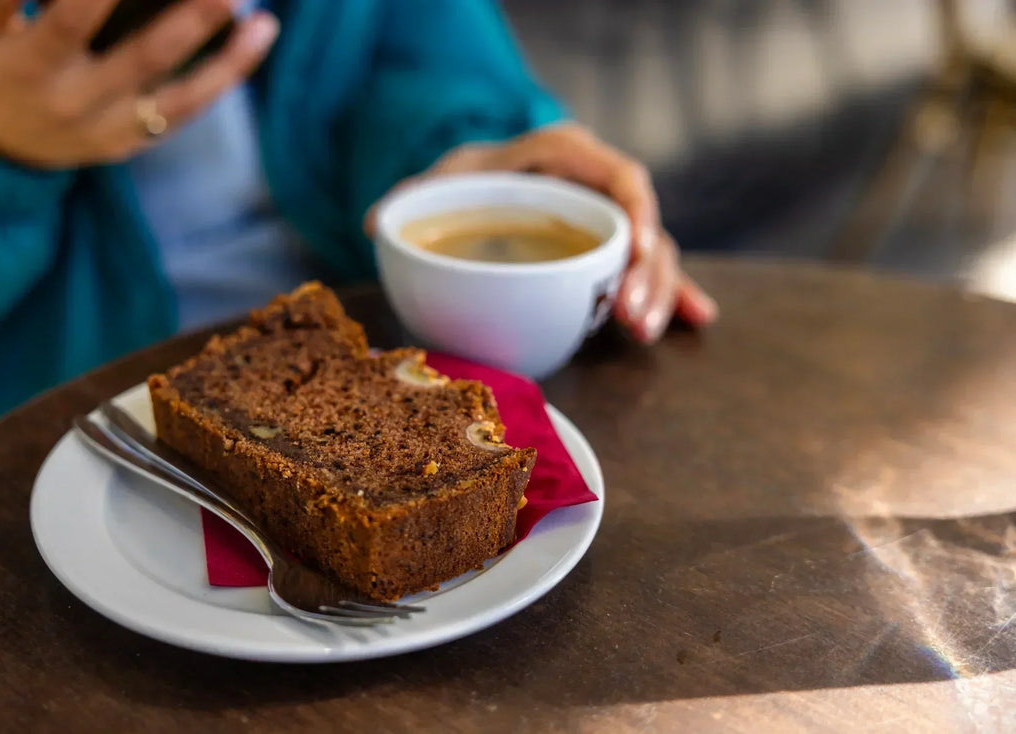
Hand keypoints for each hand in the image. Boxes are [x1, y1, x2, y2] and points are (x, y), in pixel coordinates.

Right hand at [0, 0, 278, 168]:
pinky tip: (256, 40)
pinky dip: (224, 77)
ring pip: (180, 95)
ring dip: (228, 58)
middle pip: (143, 56)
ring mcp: (111, 130)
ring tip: (263, 19)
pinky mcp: (134, 141)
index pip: (73, 20)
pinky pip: (186, 111)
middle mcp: (76, 105)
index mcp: (30, 67)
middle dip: (190, 18)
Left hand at [367, 123, 716, 342]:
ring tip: (643, 333)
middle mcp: (597, 187)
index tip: (637, 249)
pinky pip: (650, 272)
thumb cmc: (465, 177)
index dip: (636, 210)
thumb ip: (414, 198)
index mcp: (566, 156)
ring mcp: (608, 221)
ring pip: (653, 254)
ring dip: (658, 293)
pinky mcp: (611, 252)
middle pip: (642, 224)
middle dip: (647, 273)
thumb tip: (377, 224)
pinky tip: (700, 320)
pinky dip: (675, 295)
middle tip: (632, 319)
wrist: (479, 182)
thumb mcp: (441, 179)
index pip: (618, 175)